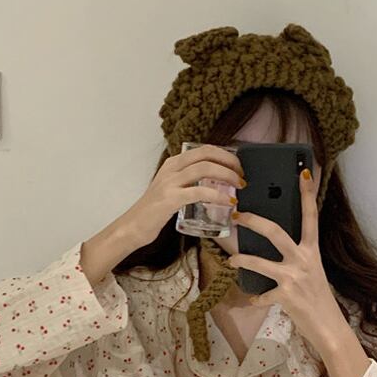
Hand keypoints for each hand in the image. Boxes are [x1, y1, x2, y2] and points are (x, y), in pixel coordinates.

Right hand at [119, 144, 244, 251]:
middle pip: (207, 154)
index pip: (204, 149)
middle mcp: (171, 168)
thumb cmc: (155, 212)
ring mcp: (170, 183)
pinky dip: (217, 195)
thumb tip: (215, 185)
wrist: (133, 227)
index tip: (238, 167)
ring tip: (239, 186)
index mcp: (173, 164)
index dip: (225, 155)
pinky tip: (228, 201)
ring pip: (204, 169)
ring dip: (227, 175)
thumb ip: (189, 184)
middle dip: (230, 162)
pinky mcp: (170, 199)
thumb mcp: (172, 190)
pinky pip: (199, 192)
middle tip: (242, 176)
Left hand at [226, 168, 346, 353]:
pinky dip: (255, 298)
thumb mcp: (311, 271)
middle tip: (237, 214)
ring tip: (231, 259)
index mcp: (312, 250)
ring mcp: (294, 277)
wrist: (328, 326)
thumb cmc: (318, 297)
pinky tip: (252, 300)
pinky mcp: (286, 296)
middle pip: (275, 232)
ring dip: (242, 259)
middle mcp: (303, 259)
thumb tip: (275, 245)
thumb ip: (296, 256)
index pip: (311, 216)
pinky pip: (262, 295)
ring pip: (260, 262)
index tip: (303, 173)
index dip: (307, 194)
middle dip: (253, 221)